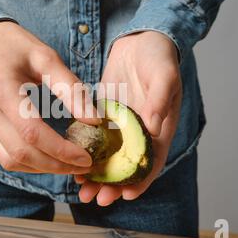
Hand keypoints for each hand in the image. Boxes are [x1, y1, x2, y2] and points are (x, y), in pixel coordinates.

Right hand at [0, 21, 99, 173]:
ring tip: (71, 164)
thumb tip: (94, 120)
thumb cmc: (16, 45)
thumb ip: (70, 89)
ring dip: (43, 168)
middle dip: (56, 165)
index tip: (87, 156)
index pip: (31, 131)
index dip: (61, 150)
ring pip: (11, 161)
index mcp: (0, 87)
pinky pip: (5, 156)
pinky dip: (30, 163)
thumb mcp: (46, 57)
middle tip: (85, 165)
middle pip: (20, 153)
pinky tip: (51, 158)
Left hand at [75, 31, 182, 204]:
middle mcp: (140, 131)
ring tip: (81, 189)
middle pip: (127, 165)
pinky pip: (95, 138)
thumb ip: (160, 98)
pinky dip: (86, 151)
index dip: (140, 180)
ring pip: (109, 156)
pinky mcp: (104, 115)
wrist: (140, 40)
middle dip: (113, 183)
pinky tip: (72, 161)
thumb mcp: (164, 74)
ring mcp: (121, 125)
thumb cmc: (159, 56)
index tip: (126, 194)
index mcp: (160, 127)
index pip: (152, 160)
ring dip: (96, 173)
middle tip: (96, 198)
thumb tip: (154, 126)